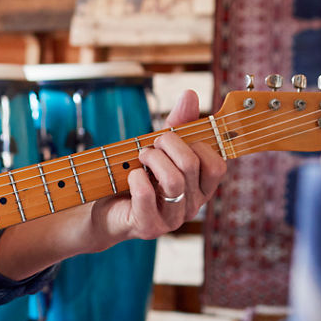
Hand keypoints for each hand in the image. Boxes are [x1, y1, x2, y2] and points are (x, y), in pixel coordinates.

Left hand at [0, 89, 227, 280]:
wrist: (103, 208)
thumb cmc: (136, 175)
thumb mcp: (159, 147)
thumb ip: (178, 124)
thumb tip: (190, 94)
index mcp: (201, 187)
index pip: (217, 165)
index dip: (196, 144)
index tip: (173, 138)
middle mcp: (193, 206)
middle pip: (192, 165)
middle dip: (167, 144)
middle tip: (149, 145)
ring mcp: (172, 219)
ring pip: (174, 180)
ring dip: (152, 159)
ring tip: (140, 157)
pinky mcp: (149, 226)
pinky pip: (147, 196)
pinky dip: (136, 178)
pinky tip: (131, 176)